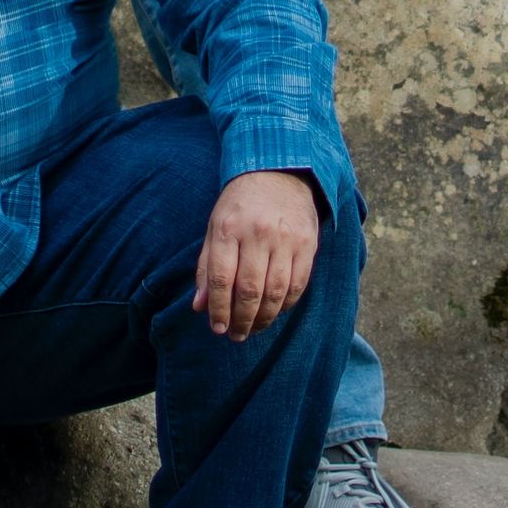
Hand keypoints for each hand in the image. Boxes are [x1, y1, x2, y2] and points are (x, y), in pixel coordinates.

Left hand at [190, 170, 321, 340]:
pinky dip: (286, 304)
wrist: (279, 172)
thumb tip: (200, 306)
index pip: (220, 278)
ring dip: (264, 318)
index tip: (217, 328)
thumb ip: (206, 266)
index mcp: (228, 227)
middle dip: (241, 320)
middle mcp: (257, 233)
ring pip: (275, 292)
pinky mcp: (308, 243)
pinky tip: (275, 311)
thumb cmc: (240, 204)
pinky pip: (298, 284)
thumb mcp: (215, 226)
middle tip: (236, 335)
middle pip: (249, 290)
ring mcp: (285, 238)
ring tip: (253, 329)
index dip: (218, 309)